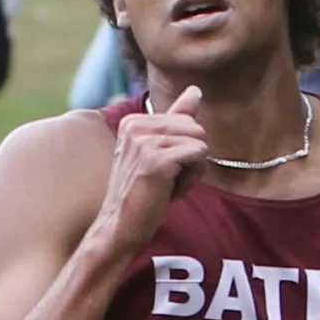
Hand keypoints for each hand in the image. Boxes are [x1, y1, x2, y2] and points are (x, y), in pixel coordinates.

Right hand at [92, 85, 207, 255]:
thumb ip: (177, 119)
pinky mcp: (156, 160)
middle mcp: (135, 125)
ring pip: (199, 144)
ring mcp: (144, 142)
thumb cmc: (143, 194)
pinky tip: (168, 191)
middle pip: (196, 129)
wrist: (120, 228)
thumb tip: (195, 90)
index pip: (187, 121)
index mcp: (133, 120)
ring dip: (191, 171)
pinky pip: (198, 156)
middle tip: (165, 179)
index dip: (183, 150)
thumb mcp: (161, 151)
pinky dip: (190, 179)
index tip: (160, 170)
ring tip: (164, 185)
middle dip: (191, 158)